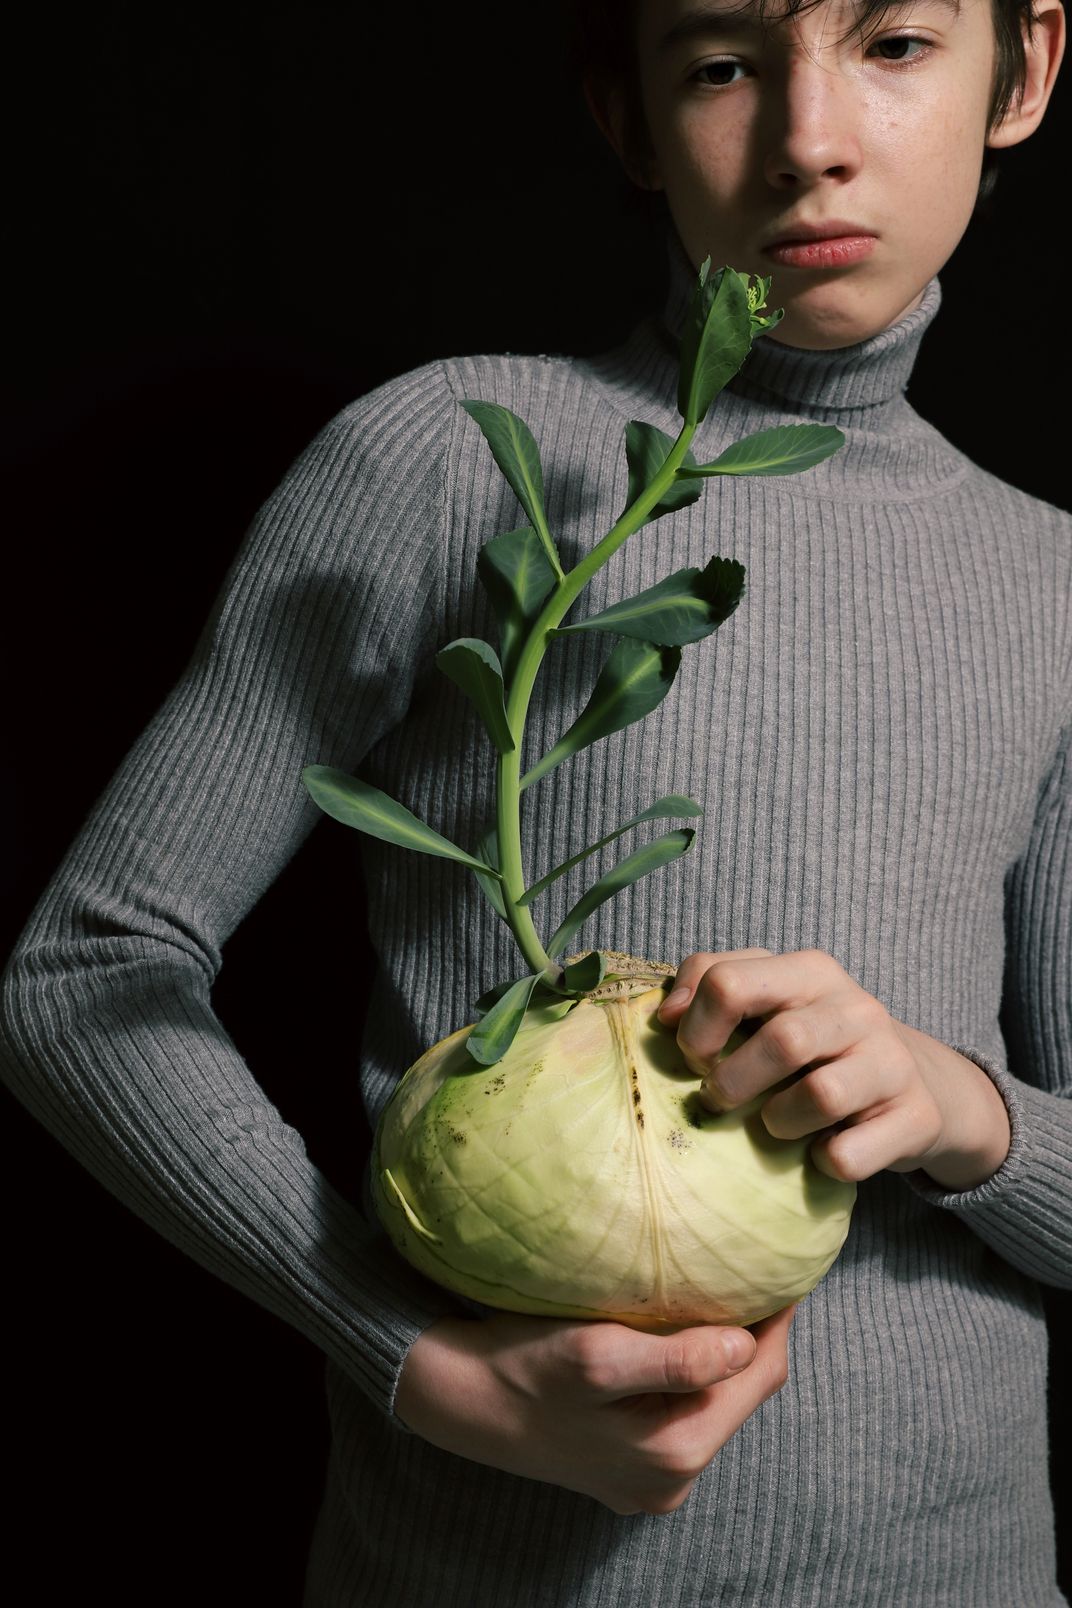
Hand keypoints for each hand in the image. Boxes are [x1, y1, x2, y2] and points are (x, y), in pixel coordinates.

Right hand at [394, 1304, 796, 1514]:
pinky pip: (682, 1417)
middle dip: (754, 1336)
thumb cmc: (522, 1366)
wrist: (458, 1400)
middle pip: (742, 1394)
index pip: (759, 1377)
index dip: (779, 1319)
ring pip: (714, 1405)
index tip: (785, 1267)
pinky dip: (690, 1376)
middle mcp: (672, 1479)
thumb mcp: (595, 1355)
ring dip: (721, 1355)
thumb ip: (676, 1358)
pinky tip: (677, 1337)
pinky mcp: (630, 1471)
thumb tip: (746, 1345)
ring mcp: (651, 1481)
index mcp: (675, 1451)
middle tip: (755, 1272)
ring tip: (719, 1297)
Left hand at [658, 948, 1010, 1190]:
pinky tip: (819, 1152)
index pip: (728, 980)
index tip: (694, 1057)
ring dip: (780, 1122)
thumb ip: (713, 990)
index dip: (696, 1028)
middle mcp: (856, 1008)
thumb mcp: (771, 1004)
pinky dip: (823, 1161)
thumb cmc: (818, 1046)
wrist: (917, 1087)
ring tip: (775, 1124)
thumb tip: (665, 1016)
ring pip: (821, 1095)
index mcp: (809, 971)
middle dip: (733, 1082)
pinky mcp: (914, 1117)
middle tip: (720, 1100)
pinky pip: (848, 1154)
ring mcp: (892, 1061)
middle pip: (781, 1040)